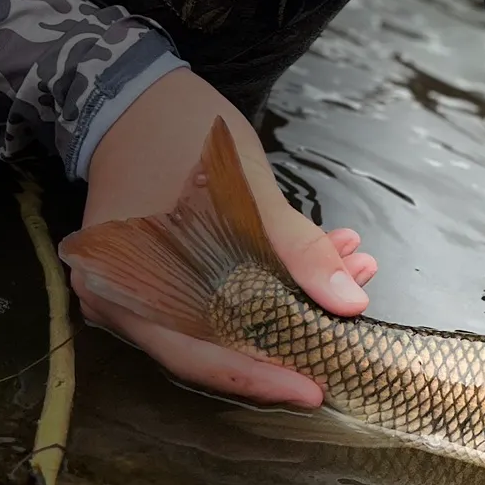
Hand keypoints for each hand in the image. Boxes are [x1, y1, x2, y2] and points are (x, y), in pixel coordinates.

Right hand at [74, 69, 377, 405]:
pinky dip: (279, 279)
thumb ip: (296, 250)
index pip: (200, 357)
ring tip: (356, 268)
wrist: (134, 94)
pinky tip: (330, 254)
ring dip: (297, 298)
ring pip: (233, 317)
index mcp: (128, 288)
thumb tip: (349, 302)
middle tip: (352, 326)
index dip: (261, 379)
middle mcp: (128, 301)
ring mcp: (149, 288)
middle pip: (219, 345)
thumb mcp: (246, 190)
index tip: (314, 390)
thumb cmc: (178, 135)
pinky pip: (230, 293)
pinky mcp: (174, 272)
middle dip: (294, 334)